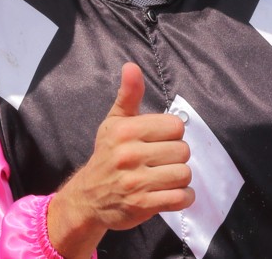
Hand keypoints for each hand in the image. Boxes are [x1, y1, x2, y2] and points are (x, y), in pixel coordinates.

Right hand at [47, 63, 192, 257]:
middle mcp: (129, 154)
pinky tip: (170, 193)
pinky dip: (183, 197)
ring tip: (165, 177)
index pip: (175, 126)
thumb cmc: (107, 155)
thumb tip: (132, 66)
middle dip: (176, 157)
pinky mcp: (143, 205)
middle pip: (182, 151)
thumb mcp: (114, 122)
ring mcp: (136, 182)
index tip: (159, 140)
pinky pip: (181, 198)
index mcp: (125, 130)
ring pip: (184, 174)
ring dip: (179, 178)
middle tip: (161, 161)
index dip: (171, 134)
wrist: (88, 197)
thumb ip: (128, 95)